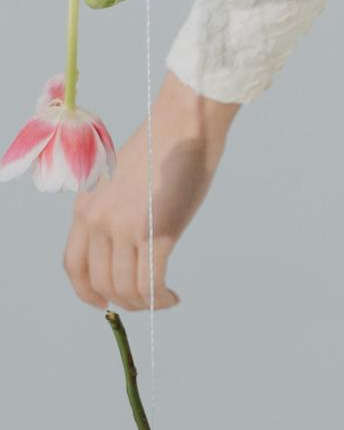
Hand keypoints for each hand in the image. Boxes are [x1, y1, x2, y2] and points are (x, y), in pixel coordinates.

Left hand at [64, 75, 235, 313]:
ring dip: (145, 303)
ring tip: (163, 299)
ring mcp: (125, 229)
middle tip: (145, 302)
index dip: (87, 292)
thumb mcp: (119, 181)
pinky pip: (151, 283)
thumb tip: (126, 246)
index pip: (74, 266)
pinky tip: (173, 297)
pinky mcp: (156, 233)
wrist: (184, 126)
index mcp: (85, 208)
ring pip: (127, 288)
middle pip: (101, 282)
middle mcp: (99, 221)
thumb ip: (113, 211)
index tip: (104, 302)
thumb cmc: (162, 148)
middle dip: (123, 301)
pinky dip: (161, 299)